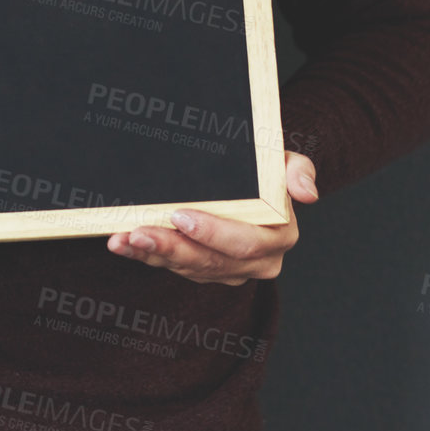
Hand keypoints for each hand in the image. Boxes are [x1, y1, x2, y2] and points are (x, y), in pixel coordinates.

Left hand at [106, 151, 317, 285]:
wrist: (252, 180)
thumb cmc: (266, 168)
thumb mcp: (284, 160)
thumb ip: (298, 170)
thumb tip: (307, 193)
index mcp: (279, 237)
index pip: (245, 242)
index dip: (212, 233)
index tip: (180, 216)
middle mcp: (257, 261)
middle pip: (210, 261)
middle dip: (171, 247)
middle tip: (138, 231)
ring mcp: (229, 269)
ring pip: (187, 267)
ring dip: (151, 253)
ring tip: (122, 239)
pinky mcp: (204, 269)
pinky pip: (173, 265)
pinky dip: (146, 255)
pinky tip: (122, 244)